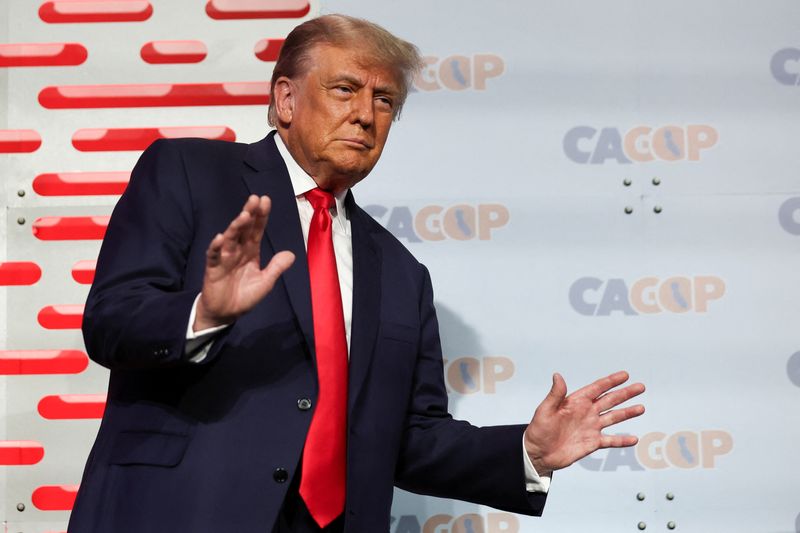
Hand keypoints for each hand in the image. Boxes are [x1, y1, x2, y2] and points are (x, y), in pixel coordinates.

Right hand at [194, 195, 294, 330]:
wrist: (226, 314)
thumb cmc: (244, 296)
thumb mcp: (265, 282)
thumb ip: (276, 268)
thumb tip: (291, 254)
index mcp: (251, 252)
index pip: (257, 230)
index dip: (261, 216)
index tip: (265, 200)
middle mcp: (237, 251)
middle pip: (244, 229)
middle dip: (249, 213)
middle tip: (255, 199)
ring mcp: (225, 258)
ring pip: (230, 238)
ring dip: (236, 227)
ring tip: (244, 216)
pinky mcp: (213, 268)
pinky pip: (214, 256)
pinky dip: (216, 247)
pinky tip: (220, 238)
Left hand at [524, 370, 644, 476]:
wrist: (538, 453)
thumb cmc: (538, 430)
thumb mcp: (545, 410)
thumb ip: (555, 394)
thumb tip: (557, 375)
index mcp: (576, 402)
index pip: (597, 388)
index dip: (611, 381)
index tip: (625, 375)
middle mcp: (586, 412)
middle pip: (610, 400)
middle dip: (625, 393)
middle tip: (640, 387)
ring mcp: (591, 427)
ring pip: (613, 417)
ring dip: (627, 413)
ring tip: (641, 408)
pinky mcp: (592, 443)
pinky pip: (610, 440)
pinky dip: (622, 440)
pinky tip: (634, 438)